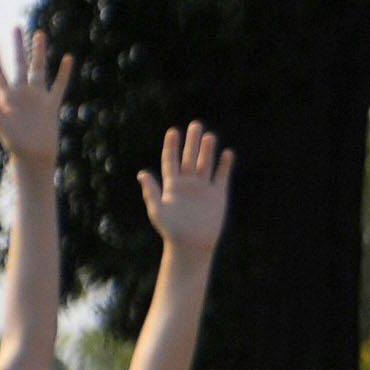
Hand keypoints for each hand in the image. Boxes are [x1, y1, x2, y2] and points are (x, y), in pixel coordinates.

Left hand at [0, 34, 70, 166]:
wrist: (34, 156)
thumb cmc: (13, 142)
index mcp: (6, 96)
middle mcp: (21, 93)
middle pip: (18, 63)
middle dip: (17, 46)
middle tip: (16, 28)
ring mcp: (37, 97)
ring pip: (38, 69)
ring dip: (39, 53)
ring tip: (40, 35)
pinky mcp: (51, 105)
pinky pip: (58, 85)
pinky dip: (63, 72)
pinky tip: (67, 58)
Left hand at [138, 124, 233, 256]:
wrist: (192, 244)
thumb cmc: (172, 230)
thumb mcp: (158, 210)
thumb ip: (151, 191)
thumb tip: (142, 173)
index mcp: (172, 185)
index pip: (172, 160)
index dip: (172, 146)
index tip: (173, 131)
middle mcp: (188, 184)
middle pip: (190, 158)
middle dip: (192, 142)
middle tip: (196, 125)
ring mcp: (204, 189)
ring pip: (206, 164)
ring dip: (208, 150)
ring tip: (210, 136)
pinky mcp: (218, 196)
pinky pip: (222, 177)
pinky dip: (224, 165)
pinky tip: (227, 153)